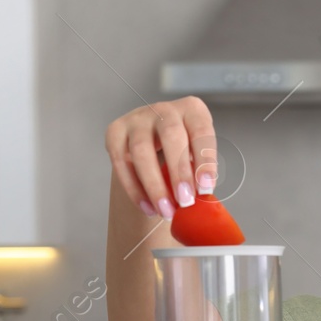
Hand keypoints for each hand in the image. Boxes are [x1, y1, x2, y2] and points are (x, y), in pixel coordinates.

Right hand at [104, 96, 217, 218]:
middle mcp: (164, 110)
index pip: (201, 131)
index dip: (204, 160)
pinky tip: (148, 207)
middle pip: (171, 136)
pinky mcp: (115, 131)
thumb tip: (202, 203)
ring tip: (166, 211)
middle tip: (185, 201)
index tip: (206, 188)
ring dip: (154, 185)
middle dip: (179, 172)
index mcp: (192, 110)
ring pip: (141, 150)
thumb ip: (199, 173)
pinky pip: (121, 162)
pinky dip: (134, 189)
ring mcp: (137, 118)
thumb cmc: (182, 150)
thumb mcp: (197, 155)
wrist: (154, 141)